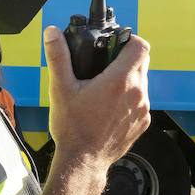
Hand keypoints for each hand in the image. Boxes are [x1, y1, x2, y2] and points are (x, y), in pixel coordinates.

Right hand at [43, 26, 150, 170]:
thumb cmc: (73, 128)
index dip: (130, 39)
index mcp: (120, 80)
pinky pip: (140, 101)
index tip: (115, 43)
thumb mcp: (61, 89)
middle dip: (125, 58)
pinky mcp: (143, 122)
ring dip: (127, 79)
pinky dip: (129, 98)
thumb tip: (52, 33)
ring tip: (104, 88)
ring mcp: (142, 109)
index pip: (140, 46)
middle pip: (141, 62)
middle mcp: (137, 93)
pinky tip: (109, 107)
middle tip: (103, 65)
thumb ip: (58, 57)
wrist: (83, 161)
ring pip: (141, 82)